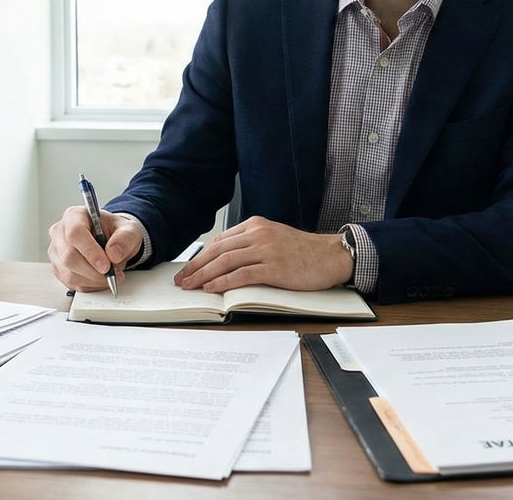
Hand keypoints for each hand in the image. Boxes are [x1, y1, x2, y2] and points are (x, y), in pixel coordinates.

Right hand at [47, 206, 142, 291]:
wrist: (113, 240)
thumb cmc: (116, 232)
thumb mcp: (129, 229)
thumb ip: (125, 238)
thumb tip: (114, 254)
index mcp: (75, 216)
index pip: (75, 233)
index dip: (90, 252)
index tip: (106, 265)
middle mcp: (60, 232)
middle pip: (69, 257)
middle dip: (93, 271)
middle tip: (113, 274)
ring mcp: (57, 251)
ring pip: (69, 273)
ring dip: (93, 280)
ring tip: (110, 276)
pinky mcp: (58, 268)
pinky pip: (70, 283)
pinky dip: (89, 285)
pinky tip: (100, 279)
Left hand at [173, 217, 352, 292]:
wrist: (330, 255)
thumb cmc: (303, 251)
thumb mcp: (273, 238)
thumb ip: (251, 245)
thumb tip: (224, 262)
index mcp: (255, 225)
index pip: (220, 241)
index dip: (201, 256)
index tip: (189, 268)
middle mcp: (258, 234)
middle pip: (218, 250)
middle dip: (196, 266)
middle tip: (182, 280)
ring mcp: (266, 249)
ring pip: (226, 261)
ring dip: (204, 275)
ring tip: (191, 286)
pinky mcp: (274, 267)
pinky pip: (242, 274)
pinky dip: (223, 282)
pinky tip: (212, 288)